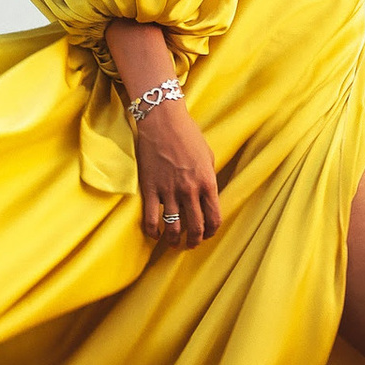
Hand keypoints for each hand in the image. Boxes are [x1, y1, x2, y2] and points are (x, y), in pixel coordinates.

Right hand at [134, 96, 222, 244]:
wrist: (163, 121)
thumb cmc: (187, 135)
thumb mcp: (208, 156)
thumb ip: (208, 179)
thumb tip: (207, 197)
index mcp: (207, 182)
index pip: (214, 218)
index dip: (211, 232)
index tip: (207, 234)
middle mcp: (190, 190)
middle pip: (196, 227)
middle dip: (194, 241)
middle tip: (190, 244)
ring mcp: (169, 191)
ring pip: (173, 228)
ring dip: (174, 240)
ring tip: (172, 243)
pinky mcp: (150, 189)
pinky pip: (151, 219)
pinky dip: (152, 232)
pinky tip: (154, 235)